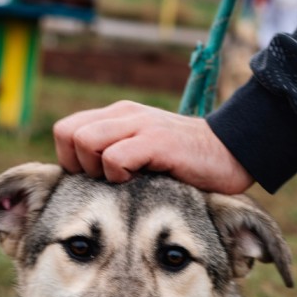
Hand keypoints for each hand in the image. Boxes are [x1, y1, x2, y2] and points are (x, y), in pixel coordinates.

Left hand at [53, 102, 252, 193]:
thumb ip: (114, 155)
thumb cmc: (185, 163)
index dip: (70, 160)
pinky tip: (140, 182)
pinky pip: (115, 157)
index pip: (65, 130)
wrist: (231, 152)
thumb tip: (81, 181)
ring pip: (85, 141)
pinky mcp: (156, 140)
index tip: (95, 179)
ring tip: (124, 180)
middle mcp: (124, 114)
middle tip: (106, 181)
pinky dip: (119, 176)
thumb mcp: (142, 153)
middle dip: (78, 166)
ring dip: (97, 170)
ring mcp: (140, 125)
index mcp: (117, 116)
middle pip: (67, 134)